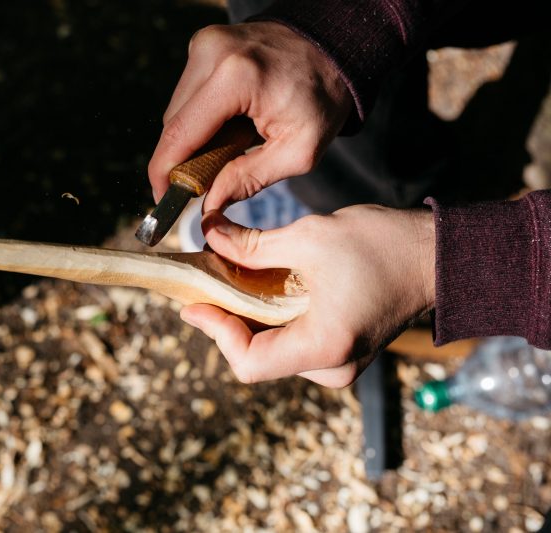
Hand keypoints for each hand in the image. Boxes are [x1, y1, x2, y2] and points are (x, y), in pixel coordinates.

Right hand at [147, 22, 351, 206]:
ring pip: (176, 109)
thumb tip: (209, 205)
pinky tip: (225, 126)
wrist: (334, 48)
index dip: (163, 173)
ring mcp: (205, 44)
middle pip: (172, 123)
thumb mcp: (298, 151)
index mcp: (235, 78)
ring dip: (190, 138)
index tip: (164, 200)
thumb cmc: (322, 99)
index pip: (179, 134)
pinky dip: (199, 118)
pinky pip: (187, 94)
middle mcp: (211, 53)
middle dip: (180, 159)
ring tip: (225, 150)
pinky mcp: (204, 44)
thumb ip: (249, 180)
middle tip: (202, 185)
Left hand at [180, 206, 435, 386]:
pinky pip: (292, 342)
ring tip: (230, 279)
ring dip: (247, 317)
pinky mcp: (342, 350)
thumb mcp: (309, 237)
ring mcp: (339, 362)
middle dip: (227, 320)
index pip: (249, 363)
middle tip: (205, 284)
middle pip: (257, 357)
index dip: (216, 333)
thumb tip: (210, 238)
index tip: (194, 303)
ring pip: (273, 350)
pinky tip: (260, 287)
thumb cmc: (384, 246)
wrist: (438, 255)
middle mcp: (332, 366)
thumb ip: (253, 245)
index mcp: (325, 347)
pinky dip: (270, 317)